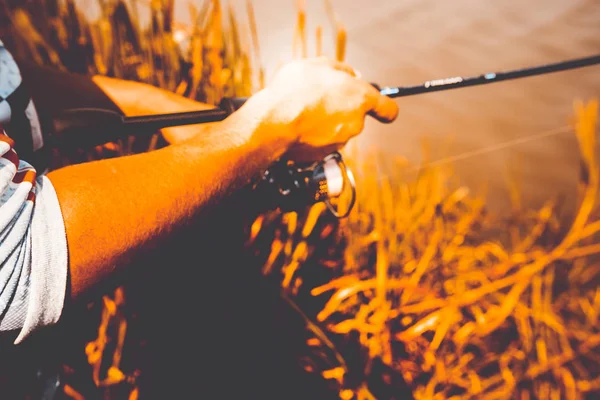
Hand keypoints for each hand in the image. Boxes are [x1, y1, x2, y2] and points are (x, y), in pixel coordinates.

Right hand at [242, 57, 398, 161]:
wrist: (274, 122)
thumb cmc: (295, 89)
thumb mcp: (318, 65)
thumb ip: (341, 69)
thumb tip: (352, 75)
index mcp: (360, 97)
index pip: (388, 109)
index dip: (385, 110)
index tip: (383, 111)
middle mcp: (356, 122)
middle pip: (355, 117)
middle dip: (340, 110)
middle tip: (318, 99)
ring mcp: (341, 141)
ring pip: (337, 130)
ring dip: (325, 123)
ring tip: (302, 111)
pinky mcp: (325, 155)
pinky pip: (322, 143)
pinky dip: (313, 136)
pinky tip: (298, 126)